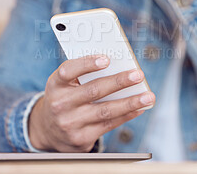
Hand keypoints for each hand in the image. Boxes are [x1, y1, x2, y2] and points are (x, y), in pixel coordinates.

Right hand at [28, 55, 154, 151]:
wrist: (48, 129)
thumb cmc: (65, 98)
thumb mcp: (66, 84)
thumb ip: (84, 75)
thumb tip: (119, 68)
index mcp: (55, 84)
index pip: (68, 71)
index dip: (87, 64)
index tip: (107, 59)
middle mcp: (60, 104)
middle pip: (93, 91)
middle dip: (119, 82)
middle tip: (138, 75)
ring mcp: (70, 123)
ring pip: (105, 111)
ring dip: (130, 103)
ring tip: (148, 96)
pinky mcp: (81, 138)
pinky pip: (108, 124)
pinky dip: (126, 115)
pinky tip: (139, 108)